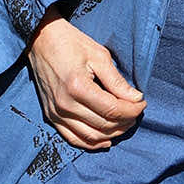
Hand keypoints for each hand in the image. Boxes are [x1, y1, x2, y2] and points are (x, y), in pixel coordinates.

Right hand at [27, 13, 144, 149]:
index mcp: (78, 87)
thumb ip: (117, 81)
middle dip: (126, 122)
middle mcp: (65, 104)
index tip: (142, 103)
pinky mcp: (51, 115)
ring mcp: (56, 112)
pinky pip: (73, 138)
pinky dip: (91, 143)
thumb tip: (136, 98)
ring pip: (91, 136)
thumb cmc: (70, 43)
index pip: (113, 110)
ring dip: (112, 134)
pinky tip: (106, 140)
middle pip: (104, 125)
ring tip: (125, 123)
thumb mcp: (99, 56)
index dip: (132, 110)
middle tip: (136, 112)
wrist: (40, 40)